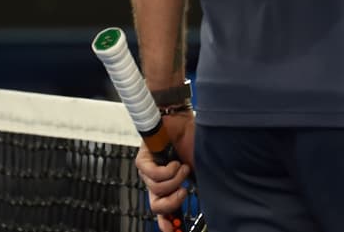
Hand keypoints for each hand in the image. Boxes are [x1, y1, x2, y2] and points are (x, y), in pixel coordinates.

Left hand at [133, 112, 194, 228]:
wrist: (186, 122)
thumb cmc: (194, 142)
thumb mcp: (200, 171)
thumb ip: (198, 187)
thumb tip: (201, 204)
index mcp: (168, 185)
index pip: (163, 210)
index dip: (167, 223)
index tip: (173, 230)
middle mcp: (156, 181)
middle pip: (156, 207)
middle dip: (172, 202)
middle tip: (183, 191)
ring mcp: (148, 172)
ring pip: (157, 190)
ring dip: (176, 178)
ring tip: (182, 166)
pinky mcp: (142, 160)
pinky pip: (153, 175)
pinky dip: (168, 169)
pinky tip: (174, 160)